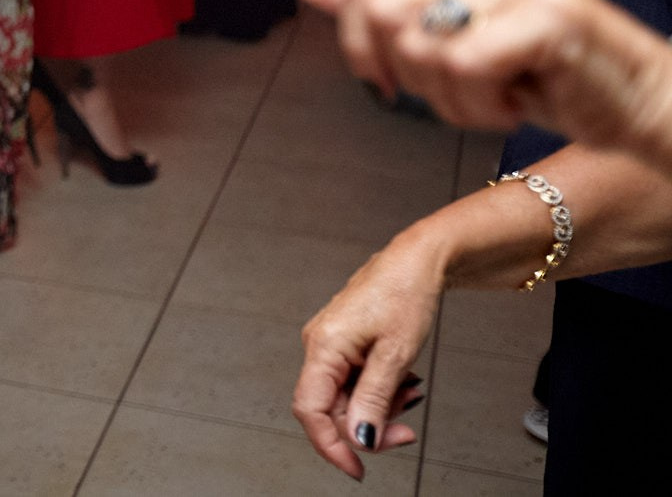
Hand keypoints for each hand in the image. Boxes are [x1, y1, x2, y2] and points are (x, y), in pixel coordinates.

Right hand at [293, 234, 442, 479]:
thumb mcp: (396, 354)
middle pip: (330, 407)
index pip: (310, 409)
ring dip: (379, 408)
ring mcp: (331, 343)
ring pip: (345, 397)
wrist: (418, 260)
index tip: (356, 469)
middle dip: (368, 426)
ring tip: (411, 393)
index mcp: (323, 345)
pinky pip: (354, 381)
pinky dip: (380, 391)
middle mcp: (319, 345)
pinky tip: (403, 381)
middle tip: (405, 432)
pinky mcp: (346, 342)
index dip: (331, 445)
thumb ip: (374, 400)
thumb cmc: (405, 292)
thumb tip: (359, 439)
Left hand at [297, 0, 671, 159]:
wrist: (631, 98)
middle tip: (463, 84)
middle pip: (382, 14)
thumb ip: (379, 3)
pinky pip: (464, 69)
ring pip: (421, 46)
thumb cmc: (539, 68)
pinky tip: (518, 98)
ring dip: (451, 96)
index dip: (365, 43)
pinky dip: (482, 105)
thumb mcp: (447, 33)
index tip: (400, 73)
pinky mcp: (546, 15)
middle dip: (411, 73)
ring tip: (498, 89)